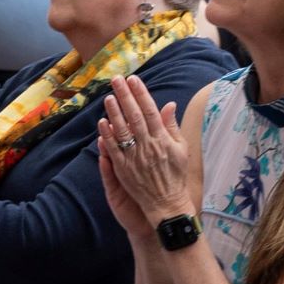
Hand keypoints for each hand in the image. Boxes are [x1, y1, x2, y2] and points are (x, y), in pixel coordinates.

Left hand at [96, 75, 198, 228]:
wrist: (167, 204)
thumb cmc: (176, 175)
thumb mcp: (181, 149)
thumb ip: (172, 126)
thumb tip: (168, 104)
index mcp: (163, 139)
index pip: (150, 111)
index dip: (141, 94)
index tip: (133, 80)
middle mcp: (148, 146)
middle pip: (134, 116)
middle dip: (125, 96)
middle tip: (117, 80)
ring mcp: (134, 158)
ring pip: (122, 130)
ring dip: (114, 112)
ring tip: (108, 96)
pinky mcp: (124, 169)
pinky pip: (113, 149)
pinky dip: (107, 135)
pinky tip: (103, 122)